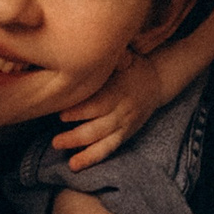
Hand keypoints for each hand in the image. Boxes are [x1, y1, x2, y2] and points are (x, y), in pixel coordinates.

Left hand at [52, 50, 164, 169]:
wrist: (157, 81)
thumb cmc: (133, 66)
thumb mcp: (126, 56)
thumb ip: (113, 58)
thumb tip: (98, 48)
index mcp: (120, 91)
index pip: (100, 104)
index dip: (82, 111)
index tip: (62, 115)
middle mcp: (123, 111)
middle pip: (99, 128)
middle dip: (77, 137)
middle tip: (56, 142)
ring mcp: (125, 125)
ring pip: (103, 143)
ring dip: (84, 153)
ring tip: (67, 161)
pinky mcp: (125, 135)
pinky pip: (108, 150)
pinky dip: (92, 158)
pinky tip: (76, 165)